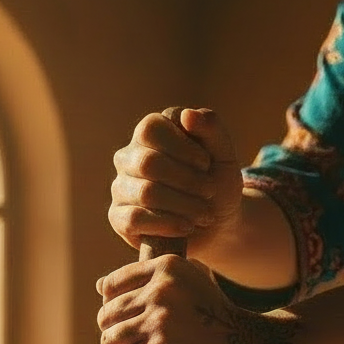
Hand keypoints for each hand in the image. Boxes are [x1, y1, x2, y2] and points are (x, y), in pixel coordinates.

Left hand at [97, 254, 306, 343]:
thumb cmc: (219, 322)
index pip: (112, 287)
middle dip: (112, 334)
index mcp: (167, 268)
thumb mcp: (191, 285)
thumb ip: (151, 282)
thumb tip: (100, 286)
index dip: (112, 310)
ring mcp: (161, 321)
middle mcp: (162, 290)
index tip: (126, 326)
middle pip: (107, 315)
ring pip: (109, 340)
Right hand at [109, 108, 242, 257]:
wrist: (218, 227)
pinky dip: (167, 224)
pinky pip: (135, 220)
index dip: (181, 147)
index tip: (206, 163)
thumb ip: (212, 129)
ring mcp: (121, 188)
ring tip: (204, 213)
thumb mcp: (224, 155)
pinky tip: (186, 227)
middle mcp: (129, 157)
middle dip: (187, 180)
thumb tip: (187, 115)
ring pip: (145, 193)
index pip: (150, 129)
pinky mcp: (118, 218)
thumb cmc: (217, 186)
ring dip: (183, 205)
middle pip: (148, 163)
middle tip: (210, 192)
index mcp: (150, 133)